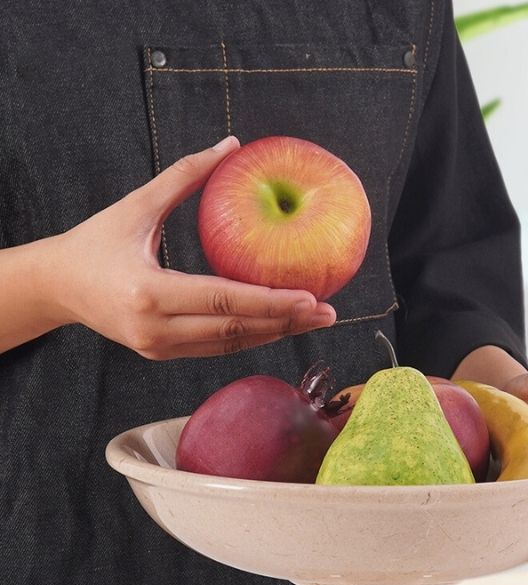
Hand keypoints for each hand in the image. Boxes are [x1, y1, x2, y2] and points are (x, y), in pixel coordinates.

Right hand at [43, 136, 335, 358]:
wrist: (57, 287)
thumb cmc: (94, 242)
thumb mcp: (137, 206)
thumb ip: (184, 176)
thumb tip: (230, 145)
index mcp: (148, 293)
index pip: (222, 301)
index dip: (270, 303)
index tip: (310, 297)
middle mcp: (155, 329)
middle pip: (235, 331)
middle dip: (286, 322)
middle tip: (328, 311)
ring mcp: (159, 347)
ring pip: (230, 346)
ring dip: (275, 333)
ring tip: (314, 320)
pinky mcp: (163, 354)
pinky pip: (217, 349)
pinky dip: (251, 336)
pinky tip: (279, 325)